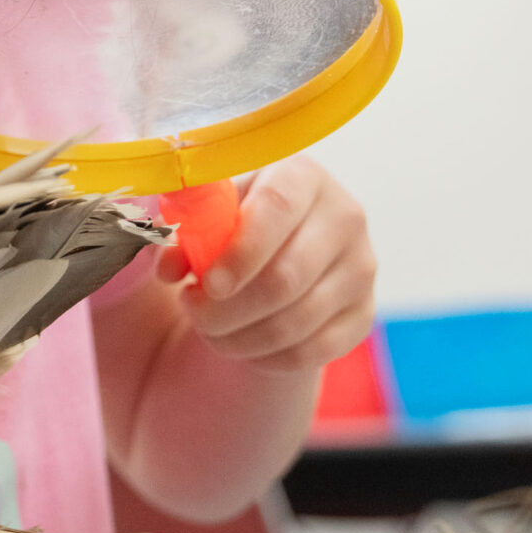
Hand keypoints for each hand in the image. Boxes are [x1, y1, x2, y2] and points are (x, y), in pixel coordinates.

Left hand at [158, 158, 374, 373]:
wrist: (274, 250)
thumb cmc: (232, 223)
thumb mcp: (203, 214)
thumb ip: (181, 231)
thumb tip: (168, 265)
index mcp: (301, 175)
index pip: (277, 208)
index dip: (241, 252)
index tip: (208, 284)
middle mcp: (344, 216)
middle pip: (286, 277)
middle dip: (227, 308)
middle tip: (192, 310)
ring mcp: (361, 268)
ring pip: (296, 322)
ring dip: (238, 337)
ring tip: (208, 328)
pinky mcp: (363, 314)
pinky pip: (313, 352)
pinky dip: (266, 357)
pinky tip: (242, 344)